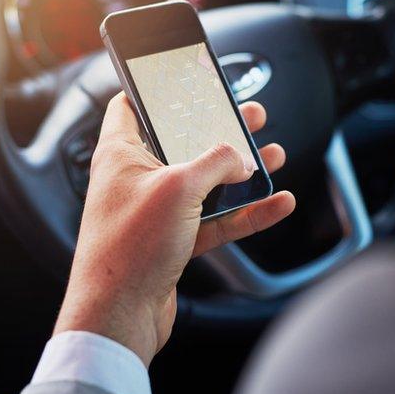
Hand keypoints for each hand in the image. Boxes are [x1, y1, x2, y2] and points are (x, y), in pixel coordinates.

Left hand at [53, 93, 295, 364]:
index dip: (156, 88)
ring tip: (273, 154)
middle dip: (220, 129)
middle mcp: (137, 179)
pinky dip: (246, 212)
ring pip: (205, 182)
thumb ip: (216, 163)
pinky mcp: (173, 241)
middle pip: (183, 143)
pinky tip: (276, 204)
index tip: (185, 77)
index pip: (132, 105)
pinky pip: (215, 219)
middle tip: (248, 116)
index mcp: (122, 153)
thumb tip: (242, 158)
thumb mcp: (179, 188)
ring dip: (241, 171)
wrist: (119, 316)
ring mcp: (156, 212)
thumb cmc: (128, 249)